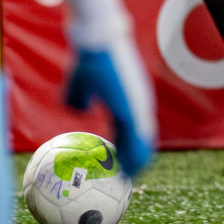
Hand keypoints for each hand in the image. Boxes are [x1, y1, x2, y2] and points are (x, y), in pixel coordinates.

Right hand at [65, 39, 157, 176]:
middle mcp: (140, 104)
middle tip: (126, 178)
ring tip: (129, 180)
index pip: (132, 128)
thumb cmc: (89, 59)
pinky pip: (139, 141)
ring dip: (138, 163)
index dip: (128, 146)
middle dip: (136, 159)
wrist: (97, 43)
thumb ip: (79, 101)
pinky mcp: (137, 109)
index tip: (119, 163)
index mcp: (128, 99)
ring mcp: (141, 106)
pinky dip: (135, 158)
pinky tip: (127, 172)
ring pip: (144, 142)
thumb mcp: (80, 85)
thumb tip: (81, 112)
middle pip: (143, 138)